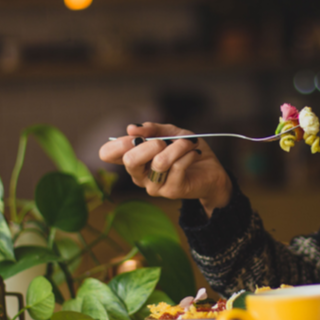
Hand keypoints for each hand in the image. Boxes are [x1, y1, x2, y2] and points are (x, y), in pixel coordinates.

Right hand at [98, 123, 231, 214]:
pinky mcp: (171, 191)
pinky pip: (177, 167)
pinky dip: (188, 154)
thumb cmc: (187, 150)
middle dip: (150, 144)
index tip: (137, 135)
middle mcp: (139, 175)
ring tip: (188, 143)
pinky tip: (194, 153)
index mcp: (134, 159)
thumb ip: (153, 129)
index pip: (108, 154)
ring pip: (159, 162)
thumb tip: (132, 128)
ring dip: (178, 146)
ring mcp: (154, 186)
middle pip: (130, 160)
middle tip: (165, 141)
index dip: (119, 143)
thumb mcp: (171, 133)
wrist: (211, 169)